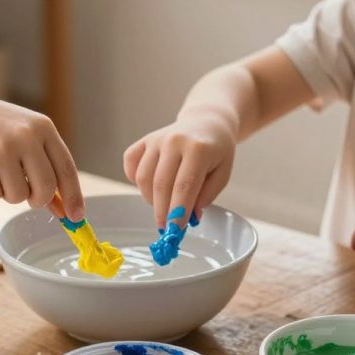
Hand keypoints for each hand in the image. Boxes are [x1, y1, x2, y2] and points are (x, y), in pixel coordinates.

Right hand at [0, 87, 84, 219]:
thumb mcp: (23, 135)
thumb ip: (45, 166)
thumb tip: (64, 209)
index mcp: (42, 127)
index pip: (66, 169)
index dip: (74, 197)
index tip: (76, 217)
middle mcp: (25, 135)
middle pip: (46, 189)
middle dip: (38, 200)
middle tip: (27, 195)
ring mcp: (1, 148)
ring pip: (18, 197)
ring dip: (7, 193)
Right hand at [123, 109, 235, 227]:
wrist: (206, 122)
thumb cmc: (216, 151)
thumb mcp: (222, 173)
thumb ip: (207, 195)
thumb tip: (189, 217)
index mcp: (198, 149)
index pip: (184, 186)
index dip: (177, 212)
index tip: (174, 232)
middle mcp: (174, 141)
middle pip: (161, 185)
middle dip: (161, 212)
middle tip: (165, 229)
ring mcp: (156, 139)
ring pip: (143, 178)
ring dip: (151, 199)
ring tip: (164, 204)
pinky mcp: (144, 140)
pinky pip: (131, 165)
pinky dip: (136, 180)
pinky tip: (150, 186)